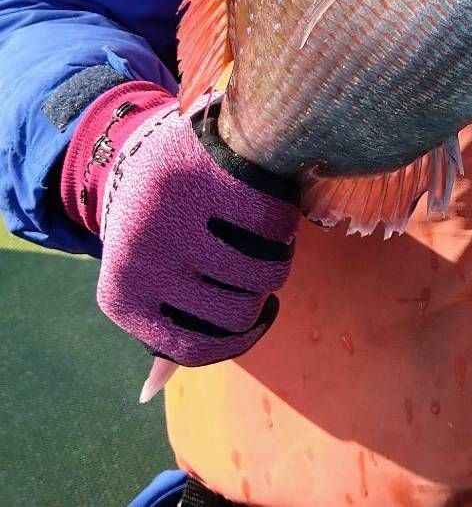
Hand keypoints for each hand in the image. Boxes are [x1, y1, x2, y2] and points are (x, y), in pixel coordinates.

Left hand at [60, 81, 299, 371]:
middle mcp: (142, 261)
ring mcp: (175, 217)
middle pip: (239, 311)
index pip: (202, 348)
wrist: (139, 144)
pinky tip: (275, 215)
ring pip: (264, 270)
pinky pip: (276, 223)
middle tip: (260, 268)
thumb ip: (157, 330)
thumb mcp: (143, 278)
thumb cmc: (152, 225)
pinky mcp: (209, 176)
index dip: (242, 335)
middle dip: (261, 294)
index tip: (255, 310)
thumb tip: (150, 391)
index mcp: (122, 297)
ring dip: (279, 259)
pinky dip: (286, 223)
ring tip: (271, 244)